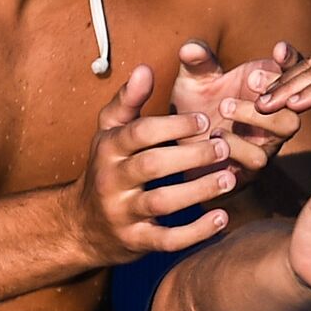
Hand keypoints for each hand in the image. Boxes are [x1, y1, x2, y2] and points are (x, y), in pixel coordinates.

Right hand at [67, 64, 234, 264]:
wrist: (80, 226)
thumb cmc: (106, 168)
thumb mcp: (109, 132)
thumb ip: (128, 100)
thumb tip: (145, 68)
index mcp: (109, 148)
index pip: (141, 133)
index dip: (174, 125)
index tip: (205, 120)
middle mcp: (111, 180)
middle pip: (152, 165)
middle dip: (191, 156)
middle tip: (224, 147)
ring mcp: (122, 213)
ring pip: (161, 203)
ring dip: (198, 191)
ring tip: (230, 179)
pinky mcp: (135, 242)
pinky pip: (166, 240)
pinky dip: (195, 232)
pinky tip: (222, 218)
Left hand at [171, 40, 302, 188]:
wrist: (181, 150)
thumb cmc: (196, 107)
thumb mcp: (194, 81)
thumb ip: (196, 64)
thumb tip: (190, 48)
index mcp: (267, 86)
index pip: (291, 70)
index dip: (291, 59)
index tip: (278, 49)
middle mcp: (274, 113)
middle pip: (296, 98)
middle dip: (278, 88)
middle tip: (250, 79)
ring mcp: (266, 141)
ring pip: (285, 128)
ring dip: (258, 115)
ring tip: (224, 106)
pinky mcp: (251, 167)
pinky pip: (256, 159)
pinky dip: (237, 146)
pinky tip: (213, 135)